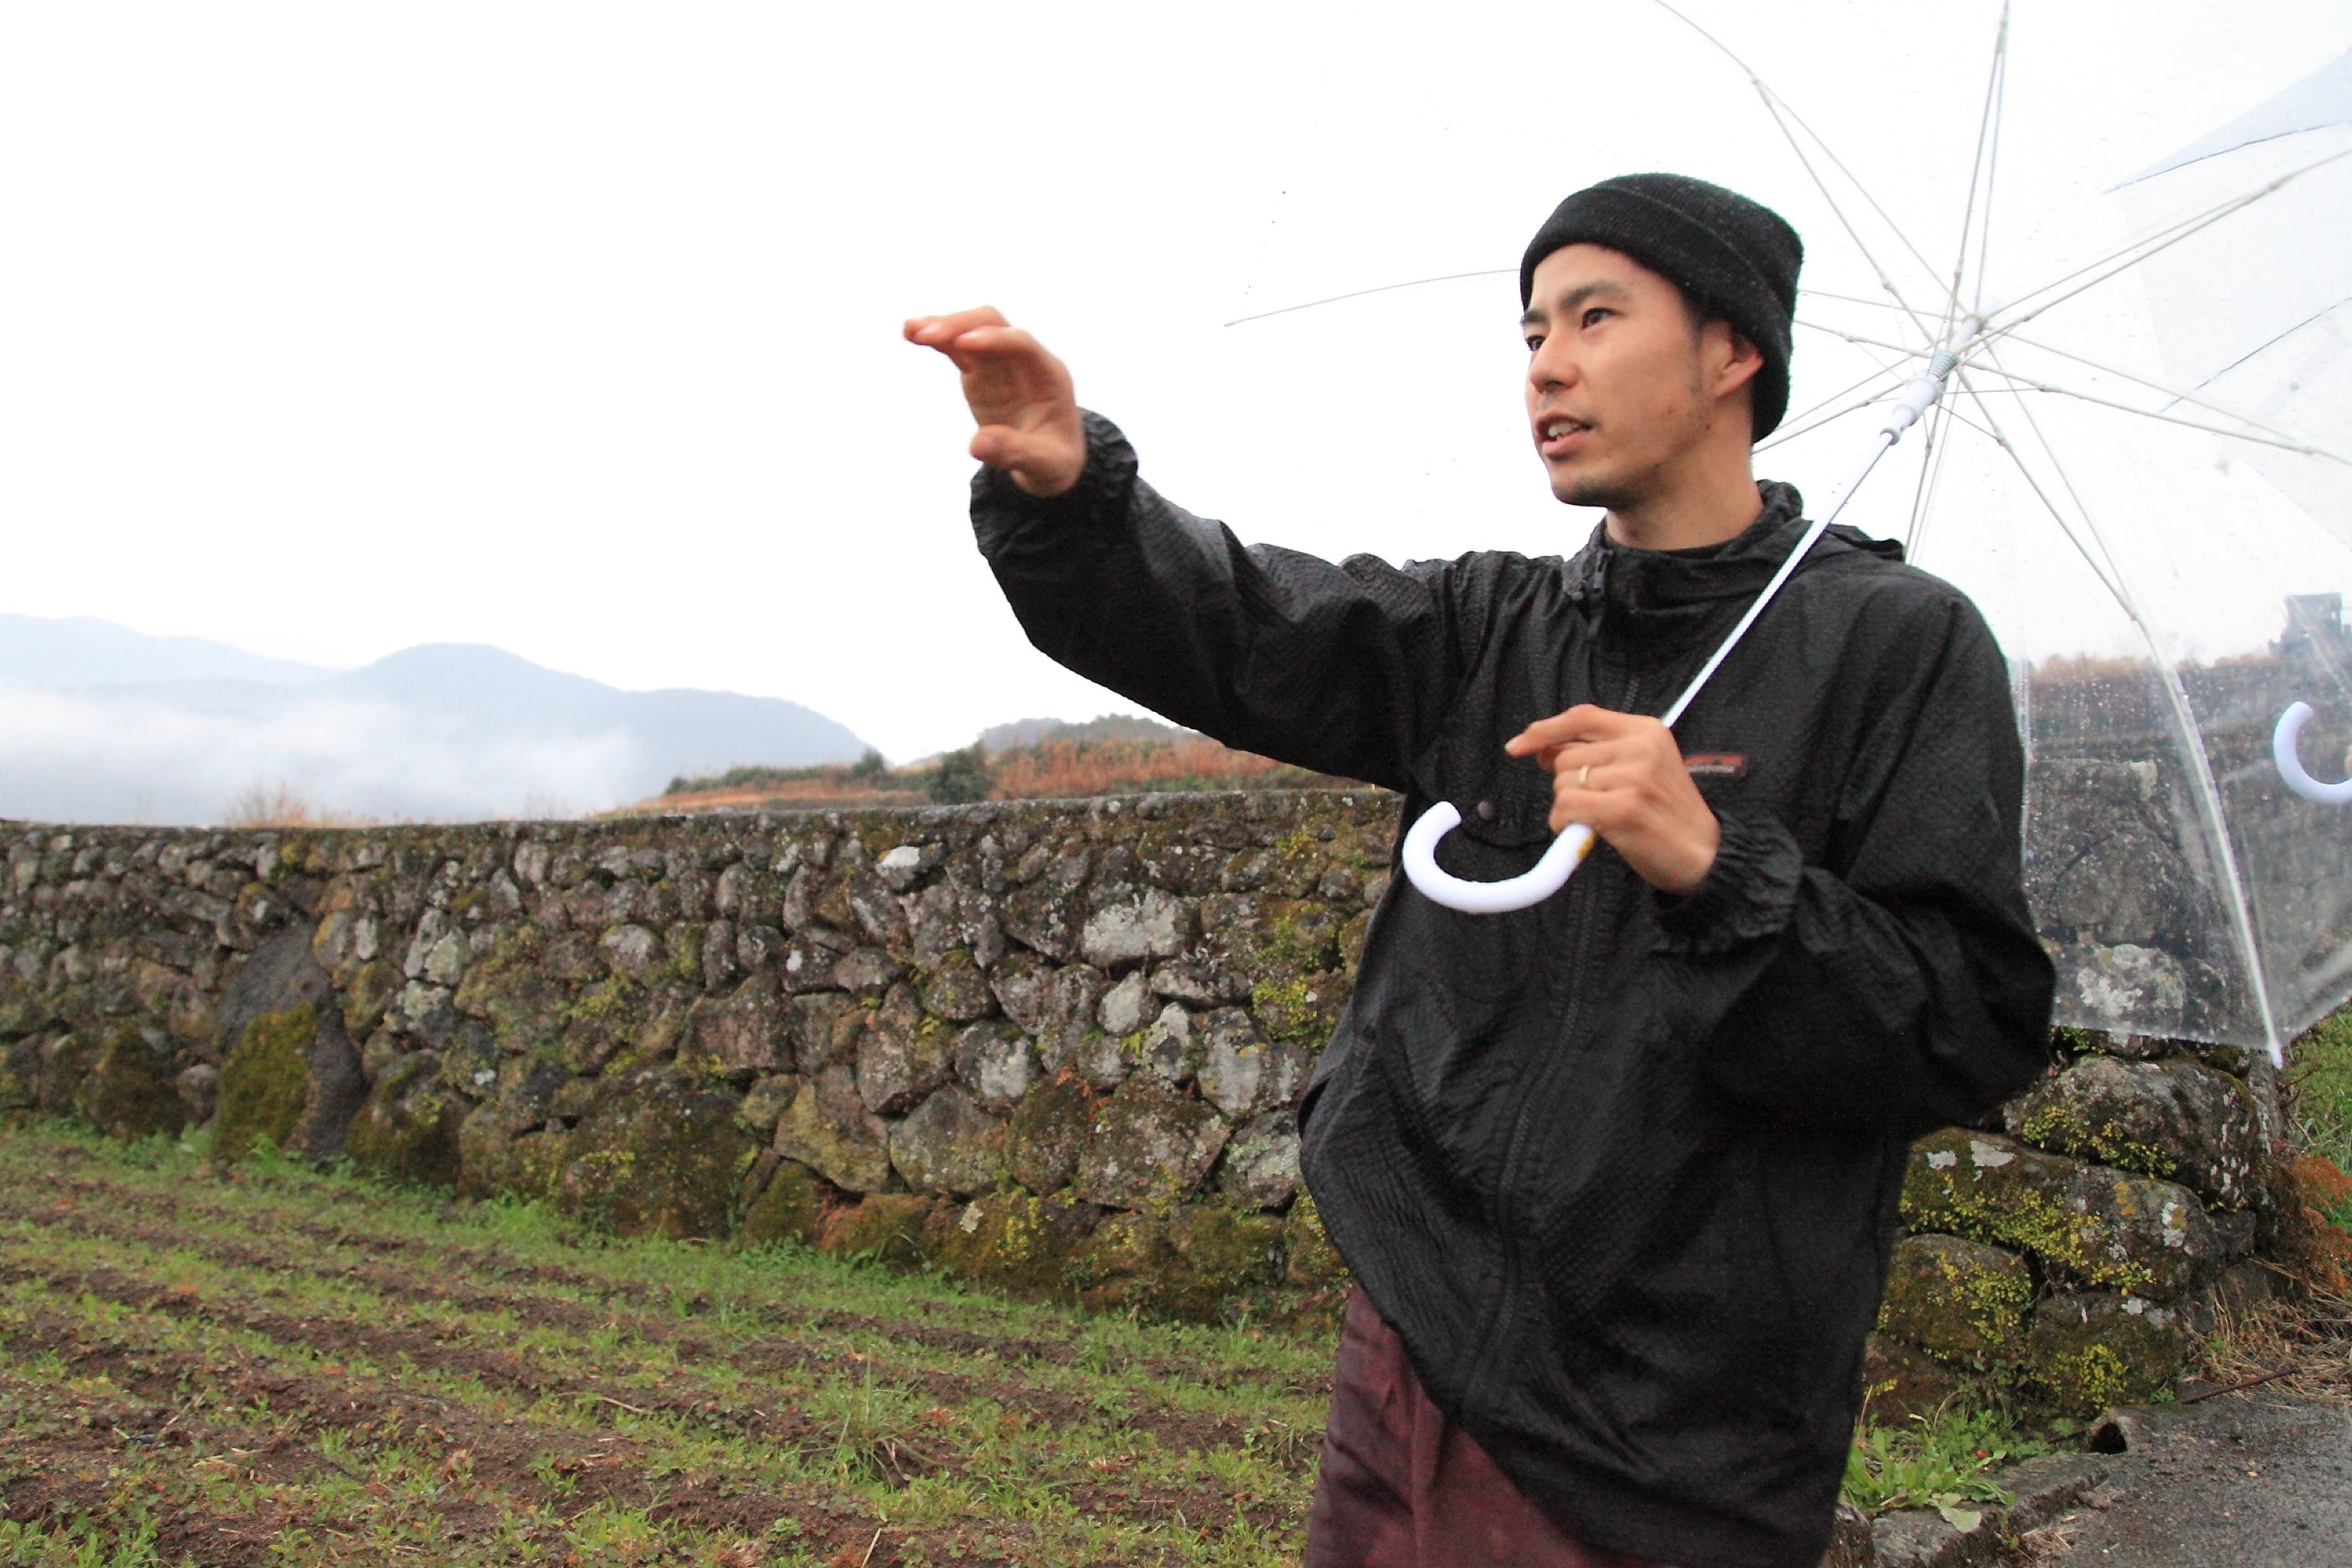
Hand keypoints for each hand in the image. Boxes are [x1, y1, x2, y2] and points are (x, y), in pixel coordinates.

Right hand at [903, 307, 1086, 497]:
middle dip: (961, 325)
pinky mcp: (980, 371)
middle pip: (992, 324)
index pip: (1022, 344)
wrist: (1047, 461)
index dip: (994, 339)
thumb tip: (976, 445)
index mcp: (1048, 375)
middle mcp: (1023, 360)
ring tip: (911, 331)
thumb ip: (1014, 453)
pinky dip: (937, 340)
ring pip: (970, 329)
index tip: (964, 343)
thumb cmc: (1052, 461)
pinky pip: (957, 347)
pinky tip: (912, 334)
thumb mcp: (1042, 465)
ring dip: (943, 327)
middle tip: (927, 336)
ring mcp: (1000, 362)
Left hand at [1504, 705, 1719, 894]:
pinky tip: (1584, 829)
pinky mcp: (1624, 808)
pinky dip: (1564, 822)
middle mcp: (1641, 747)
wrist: (1705, 853)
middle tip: (1596, 802)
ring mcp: (1634, 777)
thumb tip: (1542, 749)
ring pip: (1563, 783)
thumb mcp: (1643, 767)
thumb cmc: (1666, 813)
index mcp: (1646, 730)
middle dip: (1567, 783)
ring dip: (1567, 806)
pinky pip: (1567, 807)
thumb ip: (1598, 752)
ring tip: (1599, 818)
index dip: (1543, 730)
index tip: (1518, 746)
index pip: (1582, 717)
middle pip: (1566, 756)